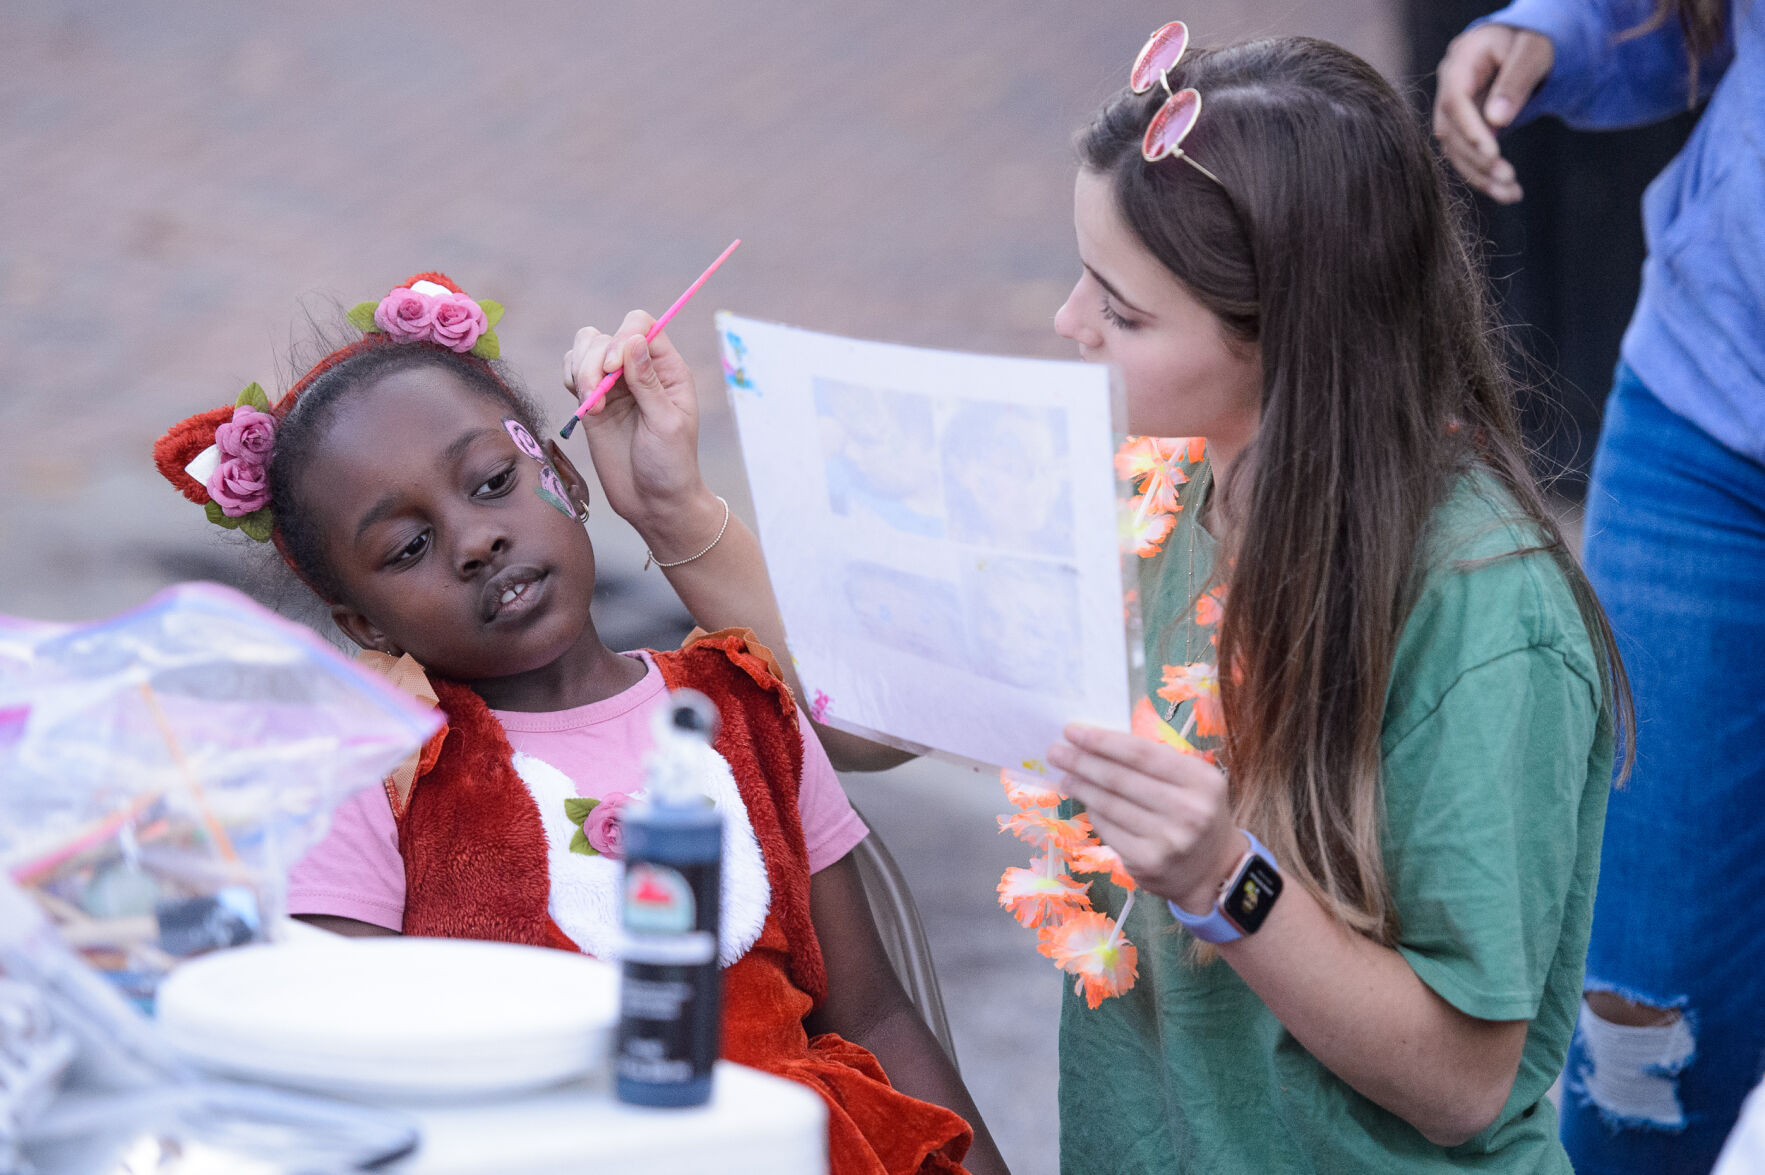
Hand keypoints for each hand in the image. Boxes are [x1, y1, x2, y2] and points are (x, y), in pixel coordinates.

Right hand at [562, 312, 713, 537]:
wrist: (652, 502)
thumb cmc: (670, 465)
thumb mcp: (666, 423)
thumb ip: (647, 382)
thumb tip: (632, 340)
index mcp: (667, 369)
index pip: (640, 326)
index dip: (621, 338)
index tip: (613, 368)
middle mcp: (639, 370)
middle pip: (605, 335)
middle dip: (594, 360)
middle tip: (597, 398)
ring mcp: (614, 385)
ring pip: (585, 348)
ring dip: (580, 370)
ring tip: (591, 406)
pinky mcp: (592, 401)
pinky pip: (572, 371)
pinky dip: (570, 378)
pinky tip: (584, 405)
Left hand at [1047, 723, 1242, 912]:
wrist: (1214, 870)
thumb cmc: (1195, 813)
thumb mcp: (1192, 782)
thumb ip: (1156, 762)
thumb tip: (1097, 743)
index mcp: (1201, 780)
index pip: (1141, 753)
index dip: (1102, 740)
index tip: (1072, 730)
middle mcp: (1188, 810)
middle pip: (1120, 779)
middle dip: (1081, 762)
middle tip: (1056, 751)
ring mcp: (1168, 839)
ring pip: (1110, 805)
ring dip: (1081, 787)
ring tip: (1064, 775)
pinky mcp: (1148, 862)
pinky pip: (1109, 830)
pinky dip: (1093, 813)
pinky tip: (1084, 802)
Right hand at [1433, 24, 1554, 203]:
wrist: (1522, 45)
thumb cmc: (1531, 42)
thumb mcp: (1532, 52)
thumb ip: (1515, 81)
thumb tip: (1498, 122)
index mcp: (1460, 61)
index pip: (1454, 101)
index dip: (1470, 130)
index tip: (1493, 154)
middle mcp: (1447, 87)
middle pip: (1450, 131)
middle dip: (1478, 159)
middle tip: (1508, 179)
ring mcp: (1452, 111)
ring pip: (1455, 151)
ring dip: (1480, 176)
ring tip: (1511, 194)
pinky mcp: (1461, 129)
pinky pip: (1466, 156)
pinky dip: (1485, 176)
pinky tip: (1507, 192)